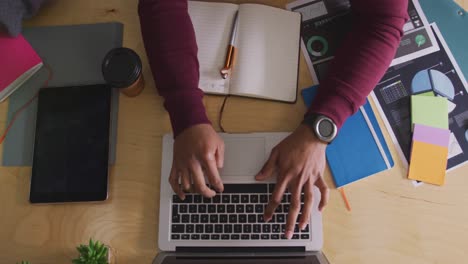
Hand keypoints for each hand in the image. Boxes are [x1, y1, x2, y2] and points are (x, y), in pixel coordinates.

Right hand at [169, 124, 224, 198]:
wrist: (189, 124)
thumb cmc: (204, 133)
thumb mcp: (219, 144)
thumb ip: (220, 158)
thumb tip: (218, 170)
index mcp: (205, 157)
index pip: (213, 177)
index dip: (218, 186)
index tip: (220, 189)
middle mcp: (193, 162)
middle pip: (199, 185)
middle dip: (207, 193)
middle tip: (211, 193)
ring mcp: (182, 164)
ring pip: (187, 185)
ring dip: (194, 191)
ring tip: (200, 190)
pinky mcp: (175, 163)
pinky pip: (173, 180)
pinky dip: (177, 190)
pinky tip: (182, 196)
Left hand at [255, 124, 329, 238]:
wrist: (311, 135)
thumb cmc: (294, 143)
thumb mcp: (276, 152)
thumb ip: (267, 167)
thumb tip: (258, 177)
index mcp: (286, 174)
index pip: (276, 196)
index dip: (271, 209)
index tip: (267, 218)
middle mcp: (298, 179)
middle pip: (293, 204)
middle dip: (290, 220)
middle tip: (287, 233)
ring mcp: (309, 179)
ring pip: (308, 201)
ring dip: (305, 215)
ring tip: (302, 227)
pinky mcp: (318, 176)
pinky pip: (322, 191)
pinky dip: (323, 201)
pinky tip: (320, 210)